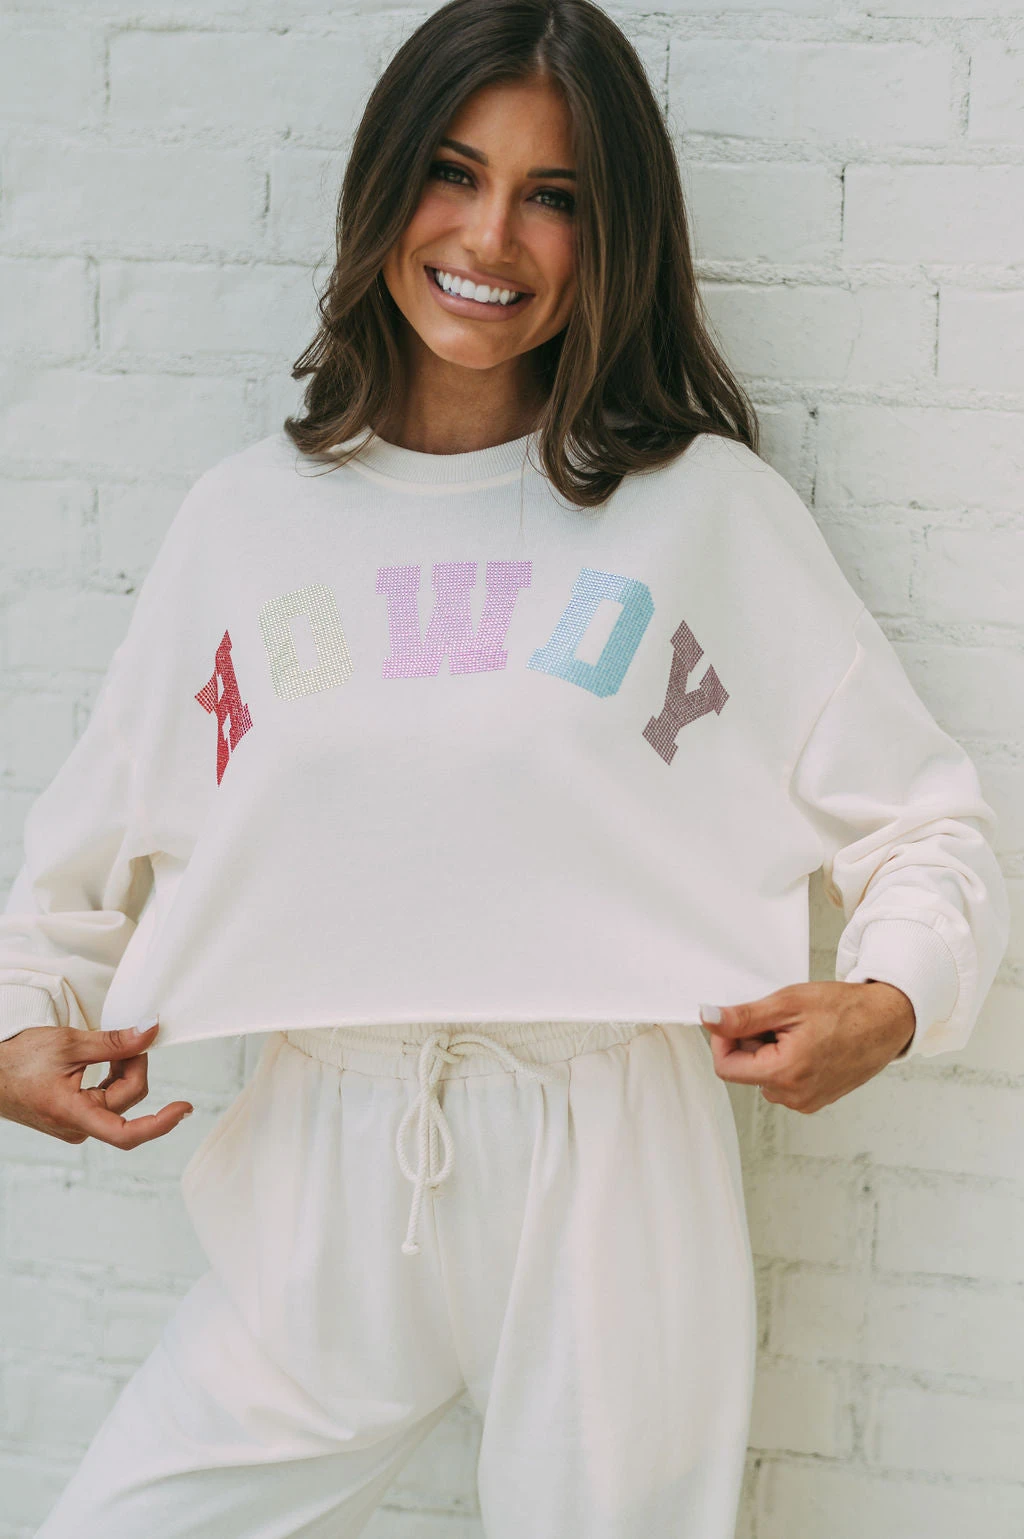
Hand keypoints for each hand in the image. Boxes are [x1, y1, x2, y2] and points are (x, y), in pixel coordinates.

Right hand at [0, 1022, 192, 1146]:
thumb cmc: (18, 1059)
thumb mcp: (69, 1043)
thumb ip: (115, 1042)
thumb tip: (150, 1032)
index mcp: (72, 1115)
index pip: (126, 1134)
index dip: (160, 1124)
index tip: (184, 1108)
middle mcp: (76, 1128)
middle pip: (127, 1100)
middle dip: (135, 1067)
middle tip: (131, 1037)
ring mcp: (75, 1125)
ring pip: (119, 1100)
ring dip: (124, 1071)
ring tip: (113, 1046)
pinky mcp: (74, 1118)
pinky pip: (106, 1100)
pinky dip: (113, 1077)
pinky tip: (107, 1059)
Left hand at [699, 981, 915, 1112]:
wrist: (886, 1020)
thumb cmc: (845, 1009)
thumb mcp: (788, 1004)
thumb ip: (743, 1017)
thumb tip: (708, 1019)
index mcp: (784, 1074)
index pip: (726, 1067)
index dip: (725, 1040)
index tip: (738, 1020)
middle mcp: (794, 1096)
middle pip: (745, 1070)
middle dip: (752, 1043)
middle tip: (780, 1020)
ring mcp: (806, 1101)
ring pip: (763, 1075)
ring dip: (769, 1052)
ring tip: (798, 1031)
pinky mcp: (815, 1099)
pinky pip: (783, 1081)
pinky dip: (785, 1061)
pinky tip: (808, 1043)